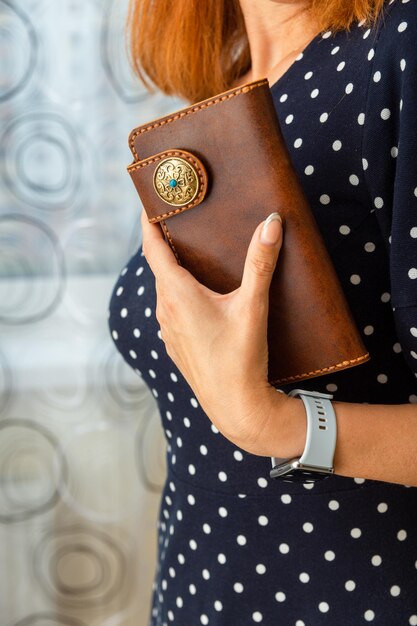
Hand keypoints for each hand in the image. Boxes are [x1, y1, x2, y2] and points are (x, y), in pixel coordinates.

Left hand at [141, 209, 301, 456]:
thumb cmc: (241, 358)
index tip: (149, 201)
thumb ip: (260, 263)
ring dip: (172, 269)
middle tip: (179, 219)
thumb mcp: (252, 306)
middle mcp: (165, 310)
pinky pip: (170, 309)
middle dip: (165, 242)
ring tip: (189, 252)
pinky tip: (197, 295)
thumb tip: (271, 223)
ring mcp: (168, 330)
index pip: (152, 248)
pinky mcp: (175, 344)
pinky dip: (177, 293)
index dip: (148, 222)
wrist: (235, 407)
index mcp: (177, 295)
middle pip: (158, 266)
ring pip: (164, 289)